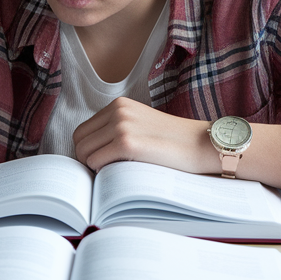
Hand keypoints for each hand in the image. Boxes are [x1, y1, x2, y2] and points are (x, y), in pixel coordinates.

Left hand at [72, 98, 211, 173]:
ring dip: (94, 168)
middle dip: (87, 160)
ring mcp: (121, 125)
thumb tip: (89, 152)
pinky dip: (102, 173)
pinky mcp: (127, 142)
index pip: (83, 130)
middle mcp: (117, 111)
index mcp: (119, 104)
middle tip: (105, 173)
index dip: (88, 150)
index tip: (101, 163)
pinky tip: (120, 174)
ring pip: (84, 153)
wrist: (201, 144)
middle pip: (79, 141)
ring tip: (114, 173)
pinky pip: (95, 162)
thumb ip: (117, 130)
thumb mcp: (141, 124)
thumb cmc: (174, 141)